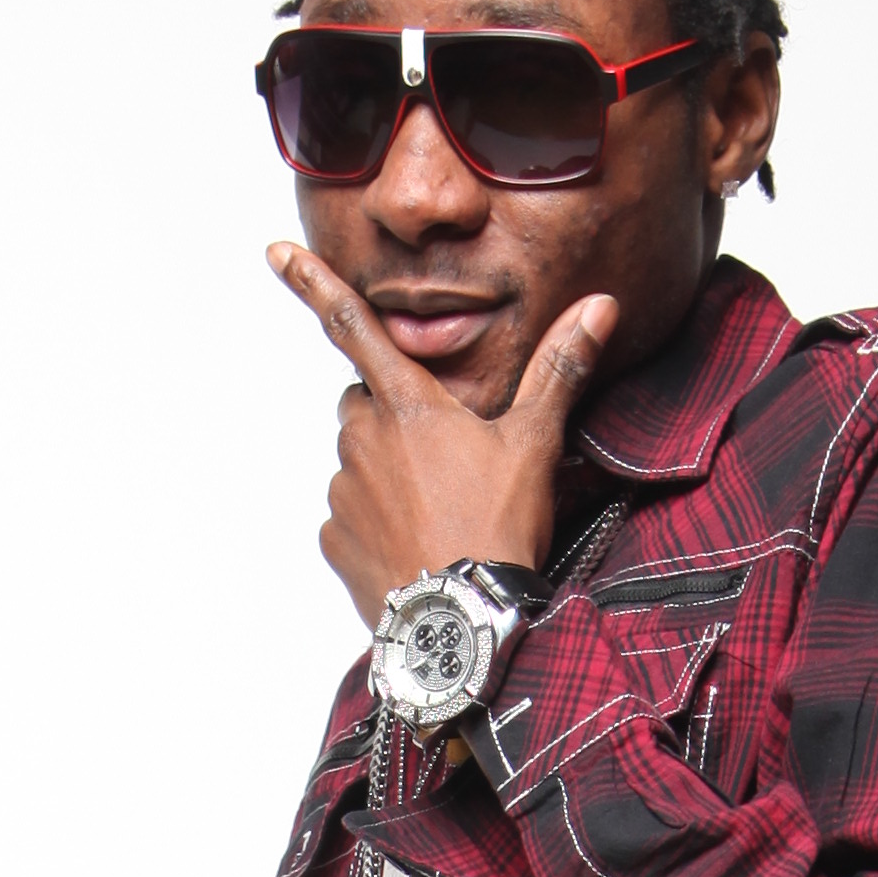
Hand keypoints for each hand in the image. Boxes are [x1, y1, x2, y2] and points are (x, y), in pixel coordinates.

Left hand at [273, 241, 619, 630]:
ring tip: (438, 509)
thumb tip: (600, 306)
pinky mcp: (333, 539)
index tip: (278, 253)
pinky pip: (349, 516)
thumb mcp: (535, 444)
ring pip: (357, 461)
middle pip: (364, 403)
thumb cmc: (496, 530)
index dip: (314, 284)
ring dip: (387, 473)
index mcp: (407, 404)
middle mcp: (362, 439)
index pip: (353, 325)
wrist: (460, 623)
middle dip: (392, 416)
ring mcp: (342, 491)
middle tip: (445, 455)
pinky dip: (374, 523)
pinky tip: (414, 541)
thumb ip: (559, 369)